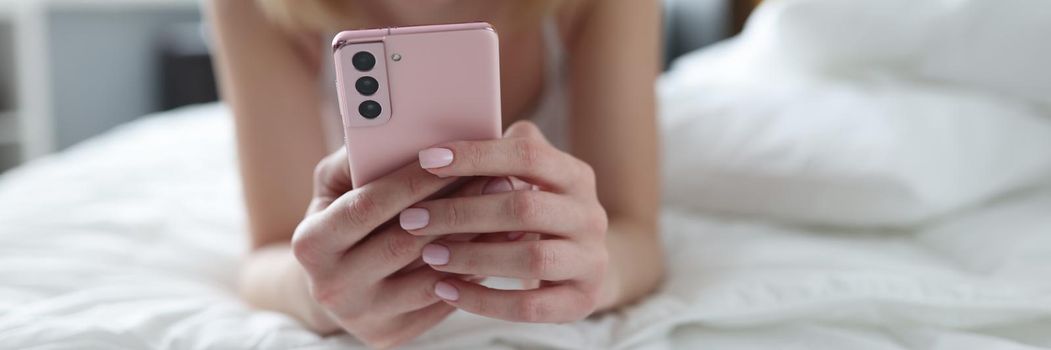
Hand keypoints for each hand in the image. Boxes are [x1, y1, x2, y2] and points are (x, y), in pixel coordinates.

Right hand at [290, 148, 495, 347]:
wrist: (337, 287)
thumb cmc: (341, 220)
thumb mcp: (333, 187)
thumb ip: (356, 159)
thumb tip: (390, 131)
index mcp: (311, 245)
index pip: (367, 206)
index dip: (410, 180)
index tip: (449, 156)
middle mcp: (332, 287)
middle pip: (404, 242)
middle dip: (455, 206)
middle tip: (498, 176)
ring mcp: (363, 317)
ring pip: (431, 274)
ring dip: (475, 240)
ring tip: (508, 208)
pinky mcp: (392, 335)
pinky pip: (443, 300)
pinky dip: (475, 269)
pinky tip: (501, 243)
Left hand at [401, 121, 609, 322]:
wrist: (586, 269)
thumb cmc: (538, 215)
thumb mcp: (530, 180)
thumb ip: (500, 156)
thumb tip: (443, 137)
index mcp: (575, 175)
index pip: (528, 155)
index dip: (476, 156)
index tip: (426, 161)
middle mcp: (590, 215)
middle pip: (525, 208)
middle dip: (462, 213)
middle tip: (412, 219)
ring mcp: (590, 260)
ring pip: (531, 258)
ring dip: (472, 256)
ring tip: (429, 256)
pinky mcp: (582, 300)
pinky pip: (530, 306)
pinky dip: (484, 300)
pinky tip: (446, 291)